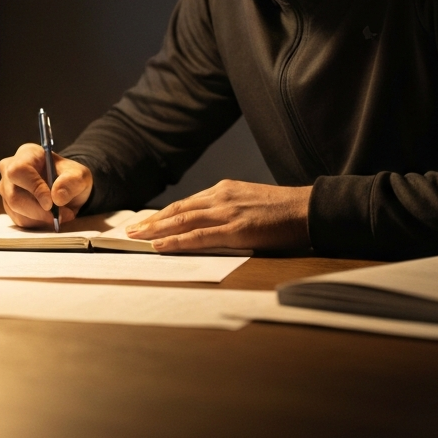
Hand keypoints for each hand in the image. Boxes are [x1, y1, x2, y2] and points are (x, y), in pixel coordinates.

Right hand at [0, 143, 93, 227]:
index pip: (19, 170)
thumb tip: (57, 197)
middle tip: (60, 216)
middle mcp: (10, 169)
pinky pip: (19, 220)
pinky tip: (50, 217)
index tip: (50, 203)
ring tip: (61, 215)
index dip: (33, 188)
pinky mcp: (9, 205)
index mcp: (26, 154)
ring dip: (40, 218)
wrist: (66, 187)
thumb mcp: (79, 175)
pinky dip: (37, 223)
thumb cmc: (69, 176)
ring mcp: (6, 188)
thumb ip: (71, 182)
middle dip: (38, 211)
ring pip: (16, 210)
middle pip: (13, 195)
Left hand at [124, 180, 311, 251]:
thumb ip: (229, 211)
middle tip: (130, 231)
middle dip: (151, 222)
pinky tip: (161, 246)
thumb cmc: (283, 211)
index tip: (146, 223)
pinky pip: (199, 236)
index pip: (186, 204)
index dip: (163, 215)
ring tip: (136, 238)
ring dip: (155, 230)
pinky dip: (176, 241)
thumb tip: (211, 225)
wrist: (308, 209)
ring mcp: (227, 212)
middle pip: (177, 210)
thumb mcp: (250, 203)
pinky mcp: (236, 229)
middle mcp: (221, 197)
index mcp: (224, 190)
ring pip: (182, 221)